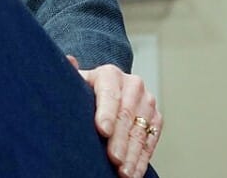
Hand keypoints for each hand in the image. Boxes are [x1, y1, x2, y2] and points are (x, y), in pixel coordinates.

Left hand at [68, 56, 161, 177]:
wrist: (109, 89)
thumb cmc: (87, 89)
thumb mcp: (77, 81)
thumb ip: (71, 74)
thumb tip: (70, 60)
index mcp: (110, 74)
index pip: (109, 94)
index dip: (106, 113)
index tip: (102, 131)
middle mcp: (133, 85)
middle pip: (126, 116)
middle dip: (120, 140)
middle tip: (113, 159)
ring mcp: (147, 102)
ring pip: (140, 131)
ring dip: (132, 155)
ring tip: (124, 172)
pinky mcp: (156, 118)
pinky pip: (150, 141)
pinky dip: (142, 159)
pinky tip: (134, 172)